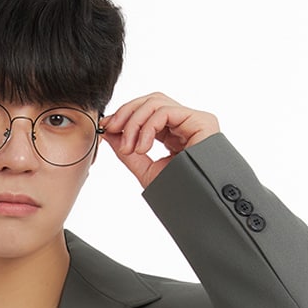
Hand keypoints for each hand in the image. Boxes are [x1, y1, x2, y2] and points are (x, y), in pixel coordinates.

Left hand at [100, 93, 220, 188]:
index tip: (106, 127)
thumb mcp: (146, 170)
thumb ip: (128, 152)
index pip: (147, 112)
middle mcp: (184, 123)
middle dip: (126, 113)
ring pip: (156, 102)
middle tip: (111, 129)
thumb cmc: (179, 194)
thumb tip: (108, 132)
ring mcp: (194, 120)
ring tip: (130, 147)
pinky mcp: (200, 121)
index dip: (125, 116)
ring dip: (135, 122)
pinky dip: (148, 127)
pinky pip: (165, 111)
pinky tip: (143, 146)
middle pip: (150, 101)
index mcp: (173, 133)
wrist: (198, 206)